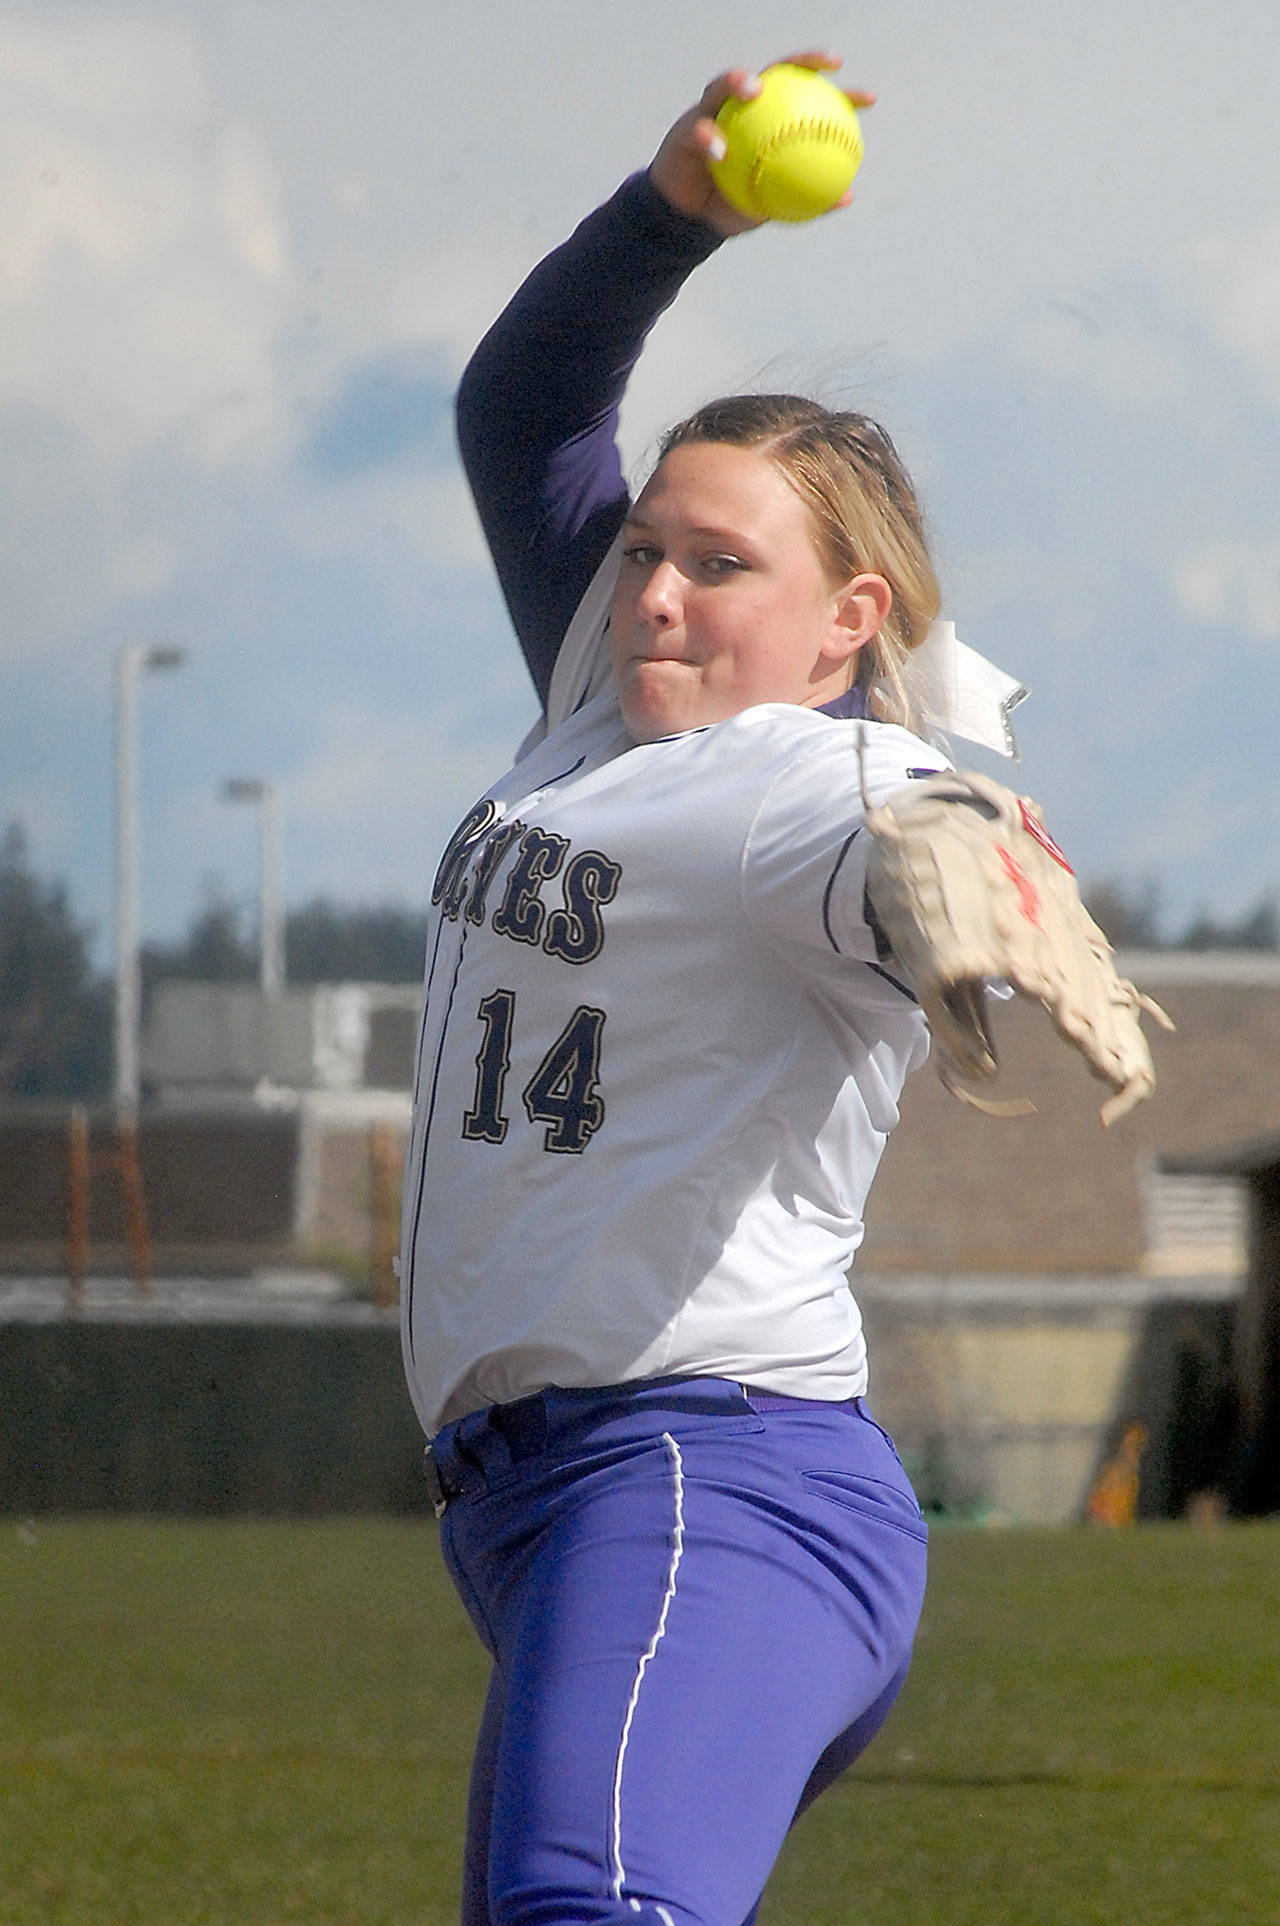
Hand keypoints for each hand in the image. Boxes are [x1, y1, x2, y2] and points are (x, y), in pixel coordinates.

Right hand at [648, 52, 875, 236]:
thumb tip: (848, 197)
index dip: (841, 95)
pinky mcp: (684, 129)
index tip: (869, 99)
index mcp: (769, 123)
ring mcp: (713, 113)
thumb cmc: (732, 207)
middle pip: (777, 73)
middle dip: (804, 61)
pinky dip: (708, 138)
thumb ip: (806, 199)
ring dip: (739, 81)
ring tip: (754, 89)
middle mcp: (744, 109)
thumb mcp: (774, 206)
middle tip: (829, 64)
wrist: (690, 221)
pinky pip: (697, 130)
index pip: (809, 101)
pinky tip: (719, 149)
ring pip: (726, 86)